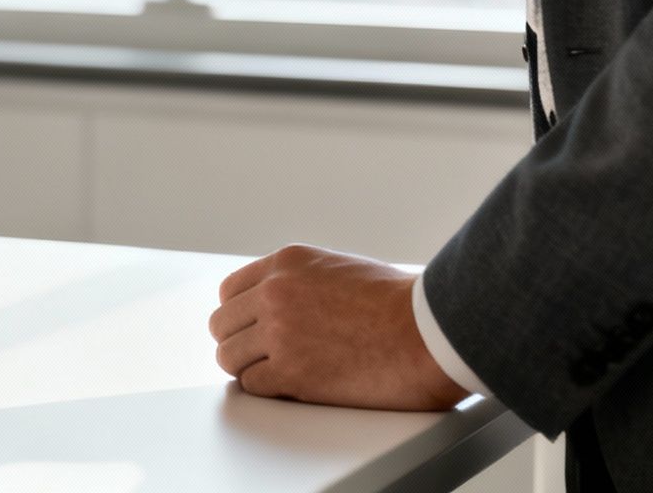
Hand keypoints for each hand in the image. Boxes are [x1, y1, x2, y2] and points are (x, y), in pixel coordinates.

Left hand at [210, 244, 468, 410]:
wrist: (430, 333)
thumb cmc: (402, 305)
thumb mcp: (341, 268)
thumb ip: (303, 280)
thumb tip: (288, 301)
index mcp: (286, 264)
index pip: (231, 291)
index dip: (240, 315)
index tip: (252, 329)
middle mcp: (274, 293)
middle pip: (222, 324)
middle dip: (239, 341)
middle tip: (260, 356)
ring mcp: (278, 332)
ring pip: (228, 355)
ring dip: (247, 367)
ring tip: (274, 374)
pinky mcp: (290, 371)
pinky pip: (250, 384)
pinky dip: (265, 388)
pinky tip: (288, 387)